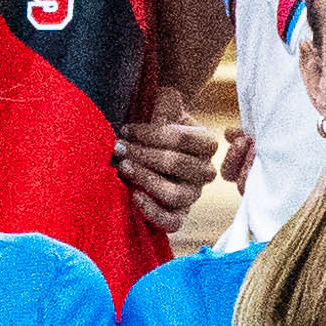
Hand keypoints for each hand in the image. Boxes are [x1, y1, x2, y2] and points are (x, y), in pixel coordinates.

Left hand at [116, 107, 226, 238]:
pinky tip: (133, 195)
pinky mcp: (178, 214)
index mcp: (206, 142)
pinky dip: (153, 212)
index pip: (183, 139)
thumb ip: (165, 103)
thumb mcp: (161, 103)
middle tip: (119, 148)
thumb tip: (156, 118)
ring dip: (146, 180)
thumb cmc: (154, 120)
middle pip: (179, 165)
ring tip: (124, 167)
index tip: (126, 129)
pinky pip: (172, 222)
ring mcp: (192, 194)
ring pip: (176, 195)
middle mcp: (204, 170)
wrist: (147, 144)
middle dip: (144, 155)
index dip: (152, 133)